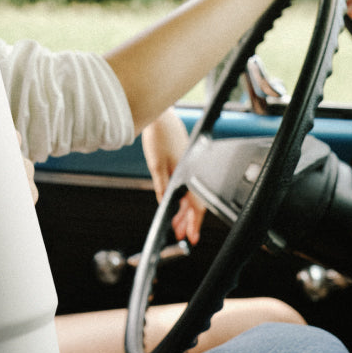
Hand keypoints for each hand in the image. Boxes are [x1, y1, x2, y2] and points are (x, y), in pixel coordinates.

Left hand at [141, 109, 206, 244]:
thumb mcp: (156, 165)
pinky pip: (187, 185)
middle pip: (194, 202)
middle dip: (188, 220)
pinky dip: (183, 196)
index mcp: (188, 173)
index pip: (195, 204)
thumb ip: (162, 187)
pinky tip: (176, 203)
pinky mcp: (184, 161)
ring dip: (184, 210)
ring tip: (178, 224)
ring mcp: (188, 166)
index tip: (191, 237)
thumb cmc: (158, 135)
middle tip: (183, 234)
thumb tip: (164, 205)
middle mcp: (192, 171)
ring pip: (190, 194)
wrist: (160, 115)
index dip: (193, 223)